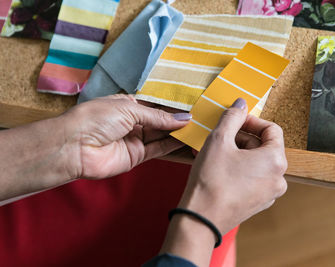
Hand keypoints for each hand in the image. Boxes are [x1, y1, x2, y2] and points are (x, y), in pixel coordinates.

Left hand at [61, 94, 190, 178]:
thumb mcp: (129, 109)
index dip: (172, 107)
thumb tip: (183, 118)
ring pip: (162, 136)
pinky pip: (159, 150)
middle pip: (161, 121)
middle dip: (178, 120)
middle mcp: (133, 122)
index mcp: (128, 105)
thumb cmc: (95, 119)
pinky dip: (173, 146)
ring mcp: (135, 140)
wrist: (74, 146)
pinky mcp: (137, 156)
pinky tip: (187, 140)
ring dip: (179, 133)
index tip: (193, 106)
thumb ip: (158, 116)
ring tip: (199, 129)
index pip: (156, 105)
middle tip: (201, 118)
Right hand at [160, 98, 286, 265]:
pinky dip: (238, 168)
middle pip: (264, 146)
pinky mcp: (258, 202)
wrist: (202, 219)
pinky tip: (219, 166)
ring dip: (237, 152)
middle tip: (220, 135)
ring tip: (215, 150)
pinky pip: (252, 178)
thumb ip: (233, 117)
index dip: (252, 120)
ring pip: (256, 162)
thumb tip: (241, 104)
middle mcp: (278, 178)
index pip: (272, 129)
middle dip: (241, 137)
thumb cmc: (211, 180)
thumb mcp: (219, 140)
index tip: (235, 119)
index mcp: (276, 160)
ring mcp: (269, 193)